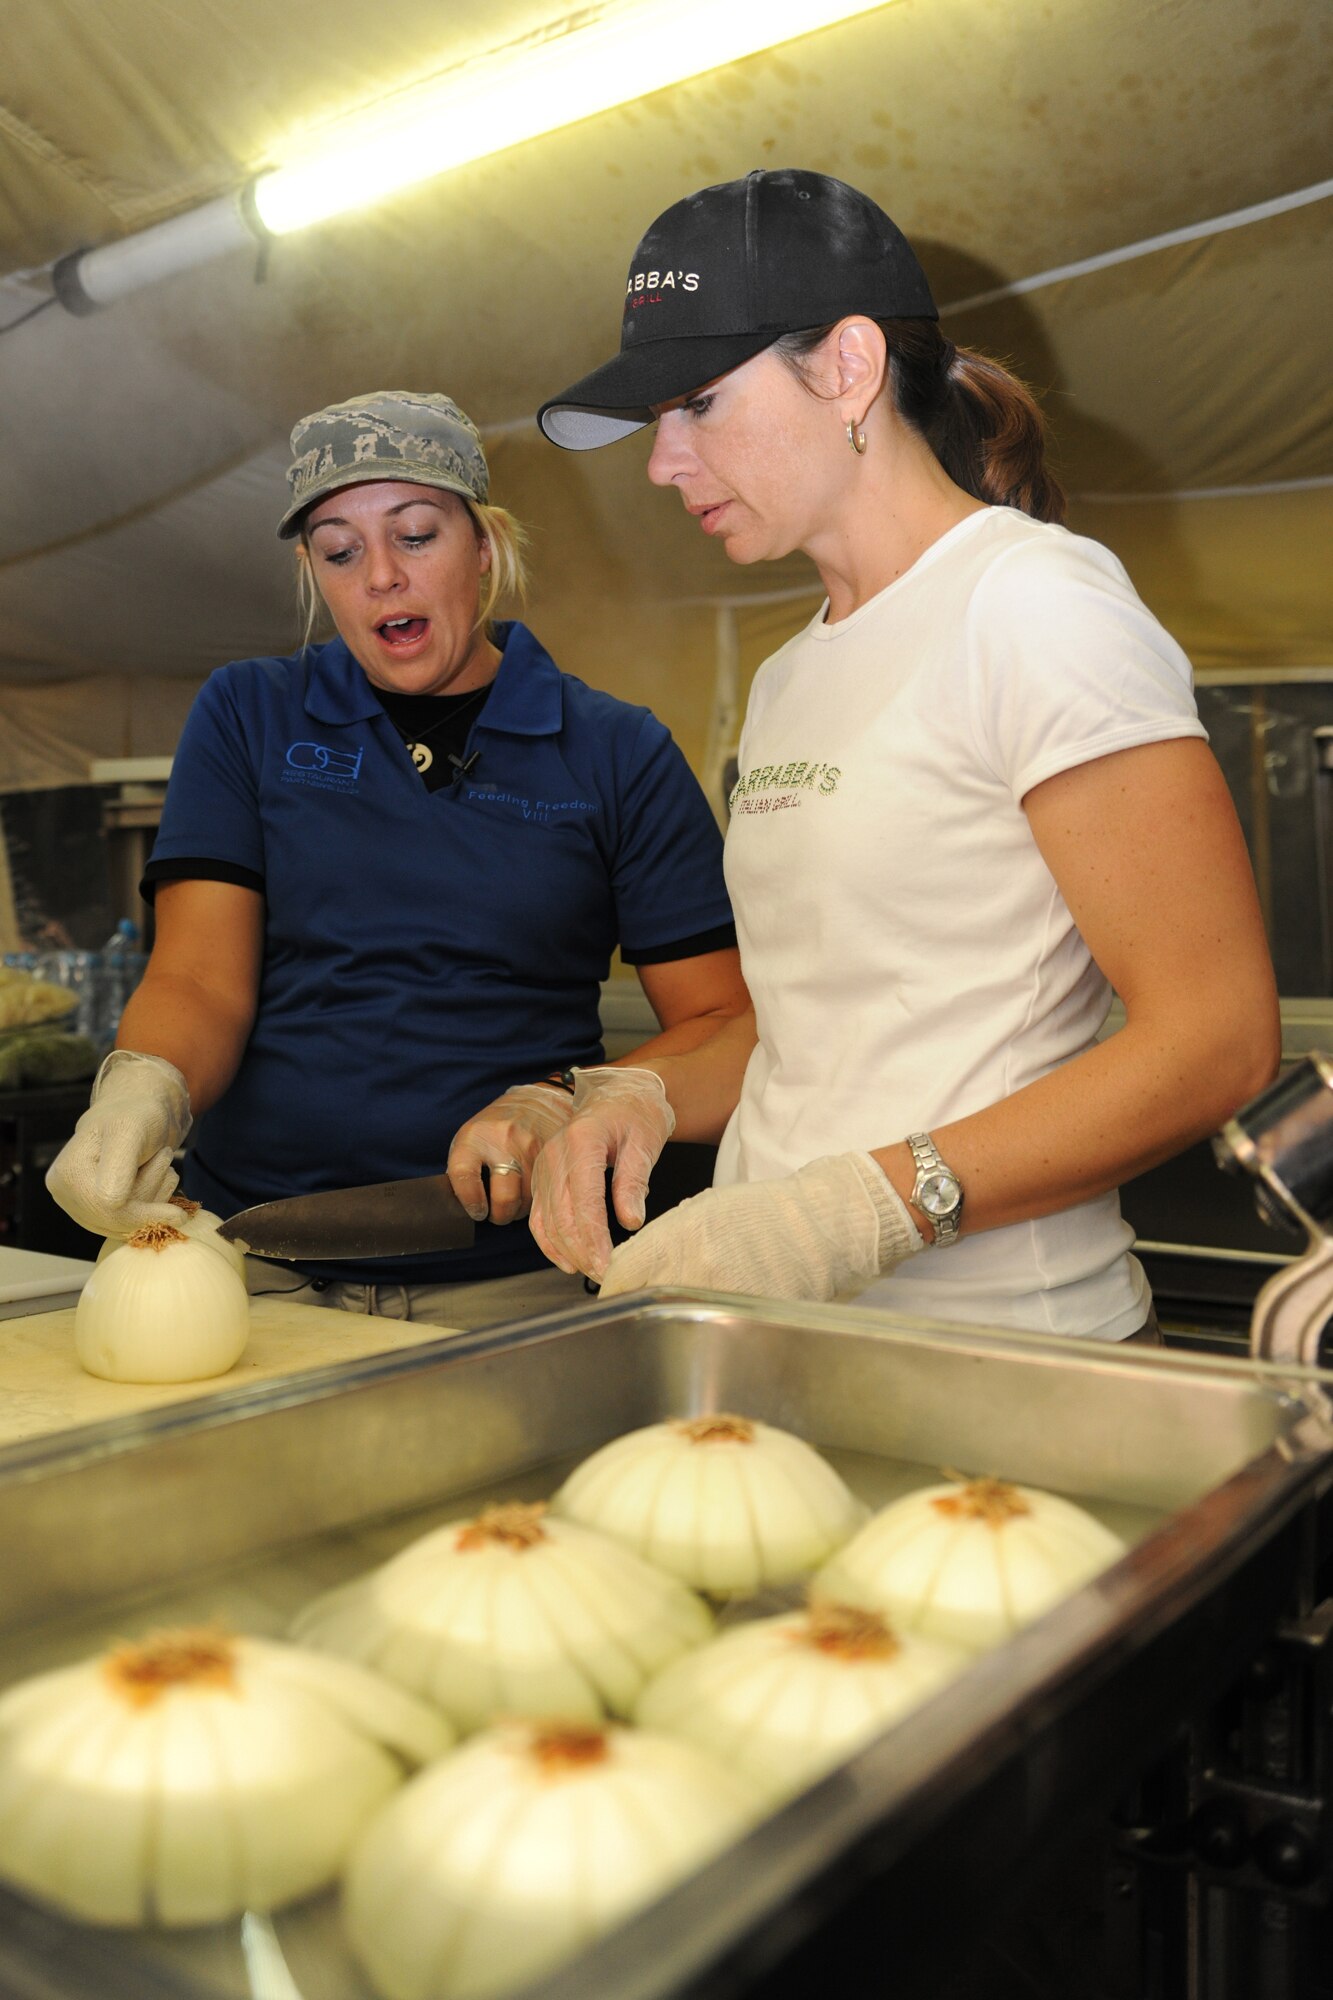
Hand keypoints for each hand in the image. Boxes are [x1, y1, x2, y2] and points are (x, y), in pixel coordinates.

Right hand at [45, 1051, 191, 1239]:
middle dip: (152, 1198)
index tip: (175, 1186)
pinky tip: (158, 1178)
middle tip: (165, 1157)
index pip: (109, 1211)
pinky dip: (151, 1207)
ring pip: (126, 1226)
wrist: (138, 1112)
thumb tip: (109, 1203)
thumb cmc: (136, 1114)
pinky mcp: (95, 1211)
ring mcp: (78, 1205)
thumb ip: (120, 1165)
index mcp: (66, 1176)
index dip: (145, 1209)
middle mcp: (65, 1195)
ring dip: (155, 1198)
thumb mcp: (130, 1131)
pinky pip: (128, 1225)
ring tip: (160, 1162)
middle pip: (118, 1221)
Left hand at [446, 1084, 574, 1224]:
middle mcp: (504, 1142)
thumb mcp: (471, 1137)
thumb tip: (466, 1207)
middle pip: (504, 1198)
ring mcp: (531, 1149)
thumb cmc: (496, 1126)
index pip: (464, 1177)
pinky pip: (542, 1193)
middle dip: (499, 1215)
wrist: (537, 1101)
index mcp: (475, 1137)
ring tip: (512, 1203)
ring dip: (517, 1210)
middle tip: (496, 1214)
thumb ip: (465, 1168)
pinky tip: (527, 1194)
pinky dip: (533, 1201)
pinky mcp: (551, 1157)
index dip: (469, 1202)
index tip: (476, 1210)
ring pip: (526, 1200)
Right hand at [529, 1067, 675, 1279]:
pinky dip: (549, 1242)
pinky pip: (539, 1217)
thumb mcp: (645, 1142)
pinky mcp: (543, 1177)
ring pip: (547, 1221)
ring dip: (567, 1252)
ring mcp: (544, 1166)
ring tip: (591, 1272)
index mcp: (582, 1142)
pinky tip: (567, 1260)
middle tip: (605, 1275)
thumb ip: (634, 1181)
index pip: (583, 1202)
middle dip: (582, 1252)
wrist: (620, 1094)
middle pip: (561, 1216)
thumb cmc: (636, 1114)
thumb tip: (630, 1220)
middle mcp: (555, 1155)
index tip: (607, 1265)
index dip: (593, 1239)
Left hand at [597, 1152, 923, 1301]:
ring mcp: (720, 1298)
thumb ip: (661, 1241)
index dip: (613, 1288)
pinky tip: (715, 1322)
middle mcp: (692, 1269)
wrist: (820, 1224)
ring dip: (674, 1321)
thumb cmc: (761, 1213)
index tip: (614, 1294)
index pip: (620, 1277)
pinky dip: (708, 1330)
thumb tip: (627, 1268)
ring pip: (675, 1320)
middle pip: (642, 1302)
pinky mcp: (744, 1318)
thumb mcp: (701, 1213)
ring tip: (683, 1316)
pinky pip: (712, 1330)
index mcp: (677, 1237)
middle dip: (640, 1306)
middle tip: (642, 1310)